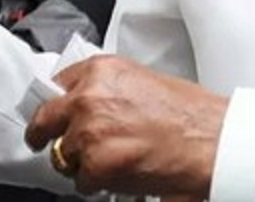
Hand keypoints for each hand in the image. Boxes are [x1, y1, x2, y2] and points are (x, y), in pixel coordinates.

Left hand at [25, 56, 226, 197]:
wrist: (210, 140)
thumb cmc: (190, 113)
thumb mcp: (143, 81)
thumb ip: (109, 88)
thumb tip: (86, 102)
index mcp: (102, 70)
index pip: (56, 82)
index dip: (56, 101)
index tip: (54, 112)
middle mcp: (89, 97)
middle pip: (43, 119)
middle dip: (44, 134)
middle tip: (45, 142)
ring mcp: (88, 133)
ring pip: (62, 156)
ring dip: (80, 162)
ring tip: (111, 159)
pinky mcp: (94, 165)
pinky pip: (80, 182)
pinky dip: (96, 183)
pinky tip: (120, 173)